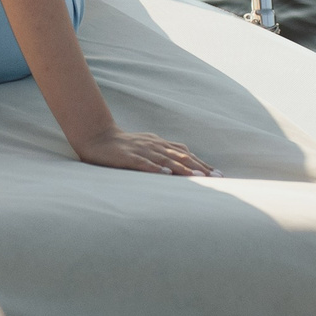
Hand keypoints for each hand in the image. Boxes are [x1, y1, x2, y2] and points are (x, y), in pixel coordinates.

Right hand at [74, 129, 212, 176]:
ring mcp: (141, 150)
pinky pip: (143, 163)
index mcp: (160, 144)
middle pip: (181, 156)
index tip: (218, 174)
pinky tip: (165, 175)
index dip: (202, 163)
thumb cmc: (123, 146)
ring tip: (198, 177)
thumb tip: (184, 162)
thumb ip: (163, 153)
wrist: (96, 137)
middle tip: (217, 178)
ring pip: (166, 159)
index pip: (186, 154)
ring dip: (183, 169)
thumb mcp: (147, 147)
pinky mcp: (128, 156)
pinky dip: (155, 168)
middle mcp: (154, 145)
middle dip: (200, 167)